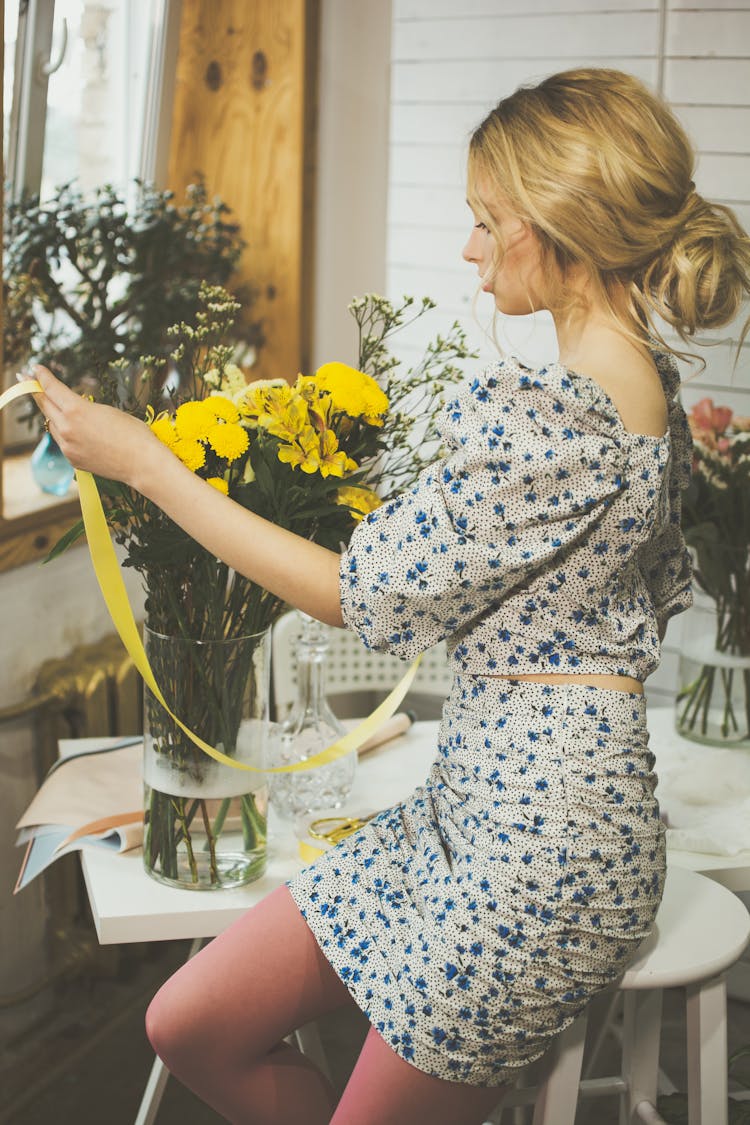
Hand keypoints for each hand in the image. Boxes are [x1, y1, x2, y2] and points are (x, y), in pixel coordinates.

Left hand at [32, 366, 161, 487]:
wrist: (143, 463)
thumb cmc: (133, 433)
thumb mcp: (108, 411)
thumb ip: (85, 407)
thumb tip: (73, 408)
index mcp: (76, 410)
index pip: (52, 389)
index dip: (42, 377)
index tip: (35, 369)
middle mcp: (67, 428)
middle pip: (45, 405)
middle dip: (36, 391)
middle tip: (26, 380)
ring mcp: (68, 446)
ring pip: (52, 425)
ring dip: (51, 413)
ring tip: (51, 403)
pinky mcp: (73, 459)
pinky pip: (62, 441)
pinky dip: (63, 432)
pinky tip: (72, 428)